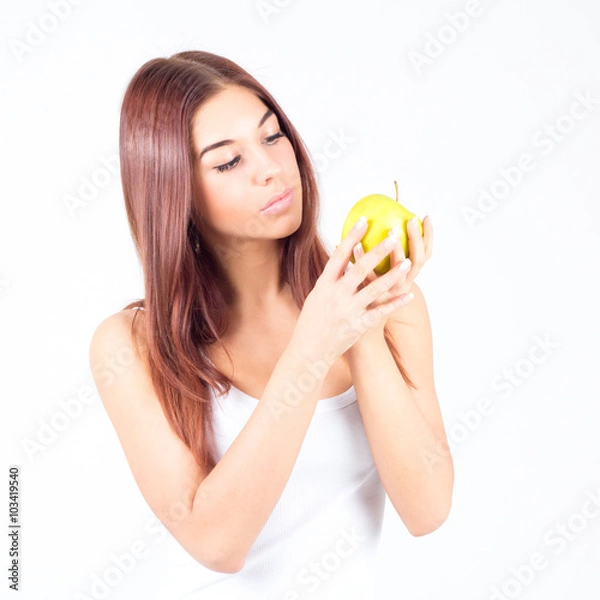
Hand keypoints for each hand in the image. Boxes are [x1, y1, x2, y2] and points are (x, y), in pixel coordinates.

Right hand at [292, 218, 418, 364]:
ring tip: (407, 263)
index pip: (339, 255)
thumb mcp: (316, 295)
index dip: (352, 236)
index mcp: (324, 284)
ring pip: (374, 289)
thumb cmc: (312, 321)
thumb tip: (340, 256)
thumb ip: (330, 277)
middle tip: (393, 236)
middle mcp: (336, 295)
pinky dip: (395, 303)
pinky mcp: (358, 325)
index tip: (364, 220)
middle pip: (360, 268)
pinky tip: (409, 295)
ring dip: (392, 275)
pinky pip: (380, 313)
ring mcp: (348, 310)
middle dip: (378, 251)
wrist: (308, 350)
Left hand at [351, 215, 432, 325]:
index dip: (428, 236)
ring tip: (389, 231)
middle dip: (416, 240)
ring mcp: (387, 294)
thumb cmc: (372, 299)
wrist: (361, 330)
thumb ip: (387, 259)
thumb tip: (385, 225)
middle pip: (416, 261)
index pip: (425, 254)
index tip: (426, 216)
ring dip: (395, 252)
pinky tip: (355, 245)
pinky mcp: (369, 299)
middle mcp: (402, 286)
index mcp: (408, 278)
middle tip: (410, 221)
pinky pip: (367, 279)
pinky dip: (362, 261)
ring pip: (396, 272)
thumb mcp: (385, 280)